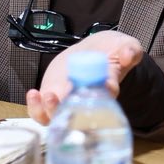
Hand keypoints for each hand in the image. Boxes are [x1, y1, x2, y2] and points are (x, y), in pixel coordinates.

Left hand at [26, 30, 145, 124]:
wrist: (95, 50)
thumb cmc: (113, 51)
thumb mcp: (126, 45)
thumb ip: (130, 49)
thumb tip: (129, 54)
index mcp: (108, 90)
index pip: (107, 97)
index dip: (104, 94)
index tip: (103, 86)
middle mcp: (87, 102)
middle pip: (78, 115)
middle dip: (68, 109)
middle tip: (63, 95)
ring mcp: (68, 101)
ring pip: (58, 117)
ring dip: (49, 110)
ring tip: (45, 95)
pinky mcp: (54, 96)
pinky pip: (43, 110)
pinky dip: (36, 107)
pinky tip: (33, 94)